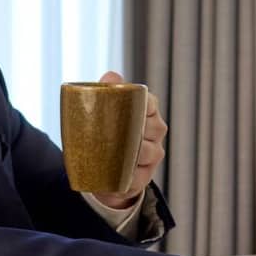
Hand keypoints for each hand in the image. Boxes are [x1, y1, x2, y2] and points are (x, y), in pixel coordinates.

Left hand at [91, 71, 164, 209]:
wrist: (100, 168)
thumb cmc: (105, 130)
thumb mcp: (104, 110)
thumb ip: (107, 91)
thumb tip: (111, 76)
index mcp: (148, 112)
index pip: (150, 103)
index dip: (143, 105)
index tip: (128, 107)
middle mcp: (155, 132)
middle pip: (155, 128)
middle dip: (137, 129)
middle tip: (114, 130)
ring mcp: (152, 155)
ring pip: (149, 153)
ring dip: (134, 154)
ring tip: (114, 154)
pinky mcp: (144, 177)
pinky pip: (140, 178)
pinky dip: (129, 179)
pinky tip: (118, 178)